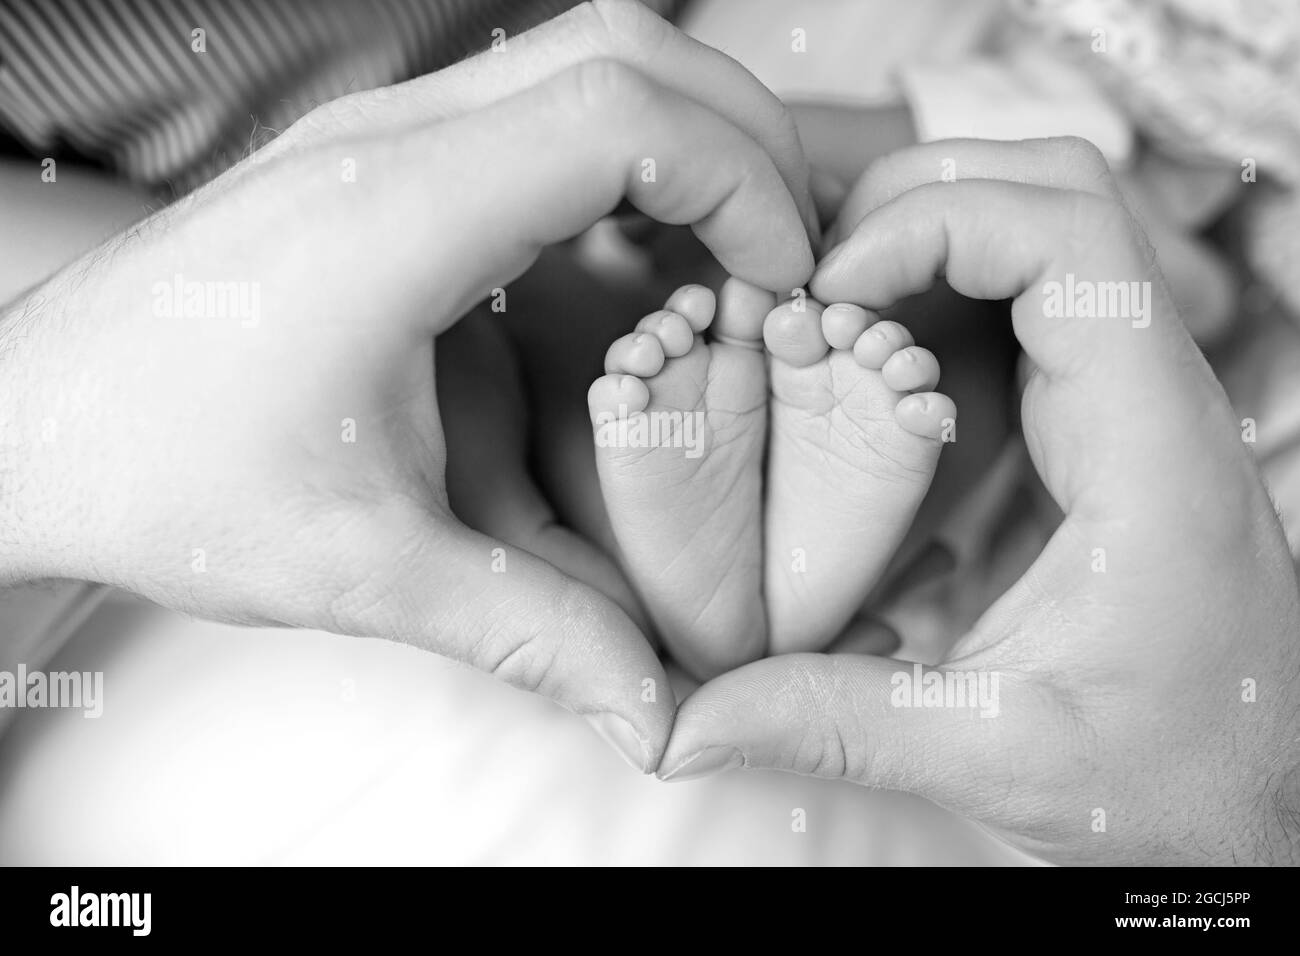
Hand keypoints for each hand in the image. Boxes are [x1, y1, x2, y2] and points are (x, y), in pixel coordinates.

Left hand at [0, 0, 814, 771]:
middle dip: (740, 138)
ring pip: (581, 60)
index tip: (783, 281)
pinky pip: (531, 110)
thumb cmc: (168, 477)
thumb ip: (527, 632)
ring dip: (681, 139)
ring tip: (724, 252)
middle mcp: (389, 143)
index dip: (742, 181)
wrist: (38, 426)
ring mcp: (376, 138)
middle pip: (625, 50)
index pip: (622, 114)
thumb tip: (649, 709)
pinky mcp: (371, 161)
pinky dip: (617, 161)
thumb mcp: (363, 566)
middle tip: (782, 254)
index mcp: (397, 215)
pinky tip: (623, 260)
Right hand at [660, 137, 1299, 863]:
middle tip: (818, 282)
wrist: (1265, 796)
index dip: (933, 223)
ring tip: (829, 307)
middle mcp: (1148, 394)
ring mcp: (1126, 400)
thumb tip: (691, 723)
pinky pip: (1023, 302)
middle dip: (921, 198)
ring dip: (926, 235)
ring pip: (1043, 228)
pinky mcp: (1096, 424)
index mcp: (1148, 446)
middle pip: (1058, 190)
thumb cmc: (1175, 775)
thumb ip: (840, 724)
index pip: (1068, 234)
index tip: (831, 291)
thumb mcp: (1001, 757)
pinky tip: (870, 357)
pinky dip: (936, 291)